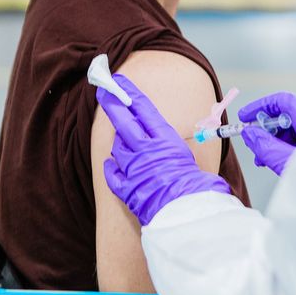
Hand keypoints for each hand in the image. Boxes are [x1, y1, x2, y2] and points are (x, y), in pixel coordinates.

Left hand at [97, 74, 230, 225]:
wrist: (187, 212)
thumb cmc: (192, 183)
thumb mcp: (184, 152)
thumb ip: (164, 139)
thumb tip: (149, 129)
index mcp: (164, 139)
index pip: (143, 109)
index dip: (129, 93)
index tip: (119, 82)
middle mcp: (145, 150)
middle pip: (123, 121)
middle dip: (112, 103)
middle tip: (103, 91)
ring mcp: (133, 168)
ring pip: (117, 148)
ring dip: (121, 146)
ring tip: (132, 150)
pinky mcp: (125, 187)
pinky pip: (112, 172)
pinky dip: (112, 168)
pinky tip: (113, 164)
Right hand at [238, 92, 295, 175]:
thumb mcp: (290, 166)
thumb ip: (267, 148)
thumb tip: (249, 133)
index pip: (286, 101)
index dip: (262, 107)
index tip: (245, 117)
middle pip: (293, 114)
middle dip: (269, 128)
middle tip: (253, 142)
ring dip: (279, 139)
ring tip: (264, 158)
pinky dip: (292, 145)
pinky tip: (279, 159)